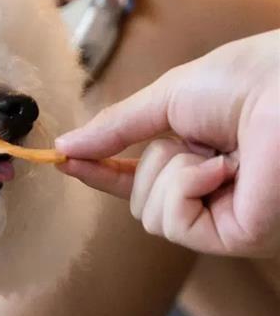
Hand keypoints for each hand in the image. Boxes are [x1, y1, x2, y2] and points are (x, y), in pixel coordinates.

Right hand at [55, 31, 279, 256]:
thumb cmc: (253, 78)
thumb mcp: (168, 96)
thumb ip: (116, 127)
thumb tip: (65, 146)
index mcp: (201, 157)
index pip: (138, 178)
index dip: (100, 171)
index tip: (61, 160)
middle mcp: (215, 193)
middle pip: (139, 201)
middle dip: (150, 165)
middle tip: (191, 141)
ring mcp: (226, 218)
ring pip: (151, 216)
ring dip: (170, 173)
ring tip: (217, 152)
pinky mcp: (236, 237)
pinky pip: (173, 224)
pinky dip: (185, 189)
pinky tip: (223, 170)